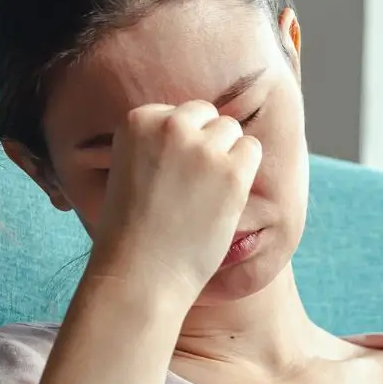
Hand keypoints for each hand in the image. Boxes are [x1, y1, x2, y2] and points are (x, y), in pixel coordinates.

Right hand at [87, 100, 261, 302]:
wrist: (141, 270)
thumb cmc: (133, 229)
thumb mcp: (129, 168)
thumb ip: (157, 144)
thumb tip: (197, 130)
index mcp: (137, 120)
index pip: (178, 114)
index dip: (182, 145)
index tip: (172, 175)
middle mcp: (170, 125)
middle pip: (207, 116)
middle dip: (207, 143)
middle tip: (195, 184)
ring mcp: (203, 147)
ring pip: (231, 130)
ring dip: (228, 156)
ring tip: (208, 192)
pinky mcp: (231, 170)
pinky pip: (252, 149)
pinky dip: (245, 170)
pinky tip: (226, 196)